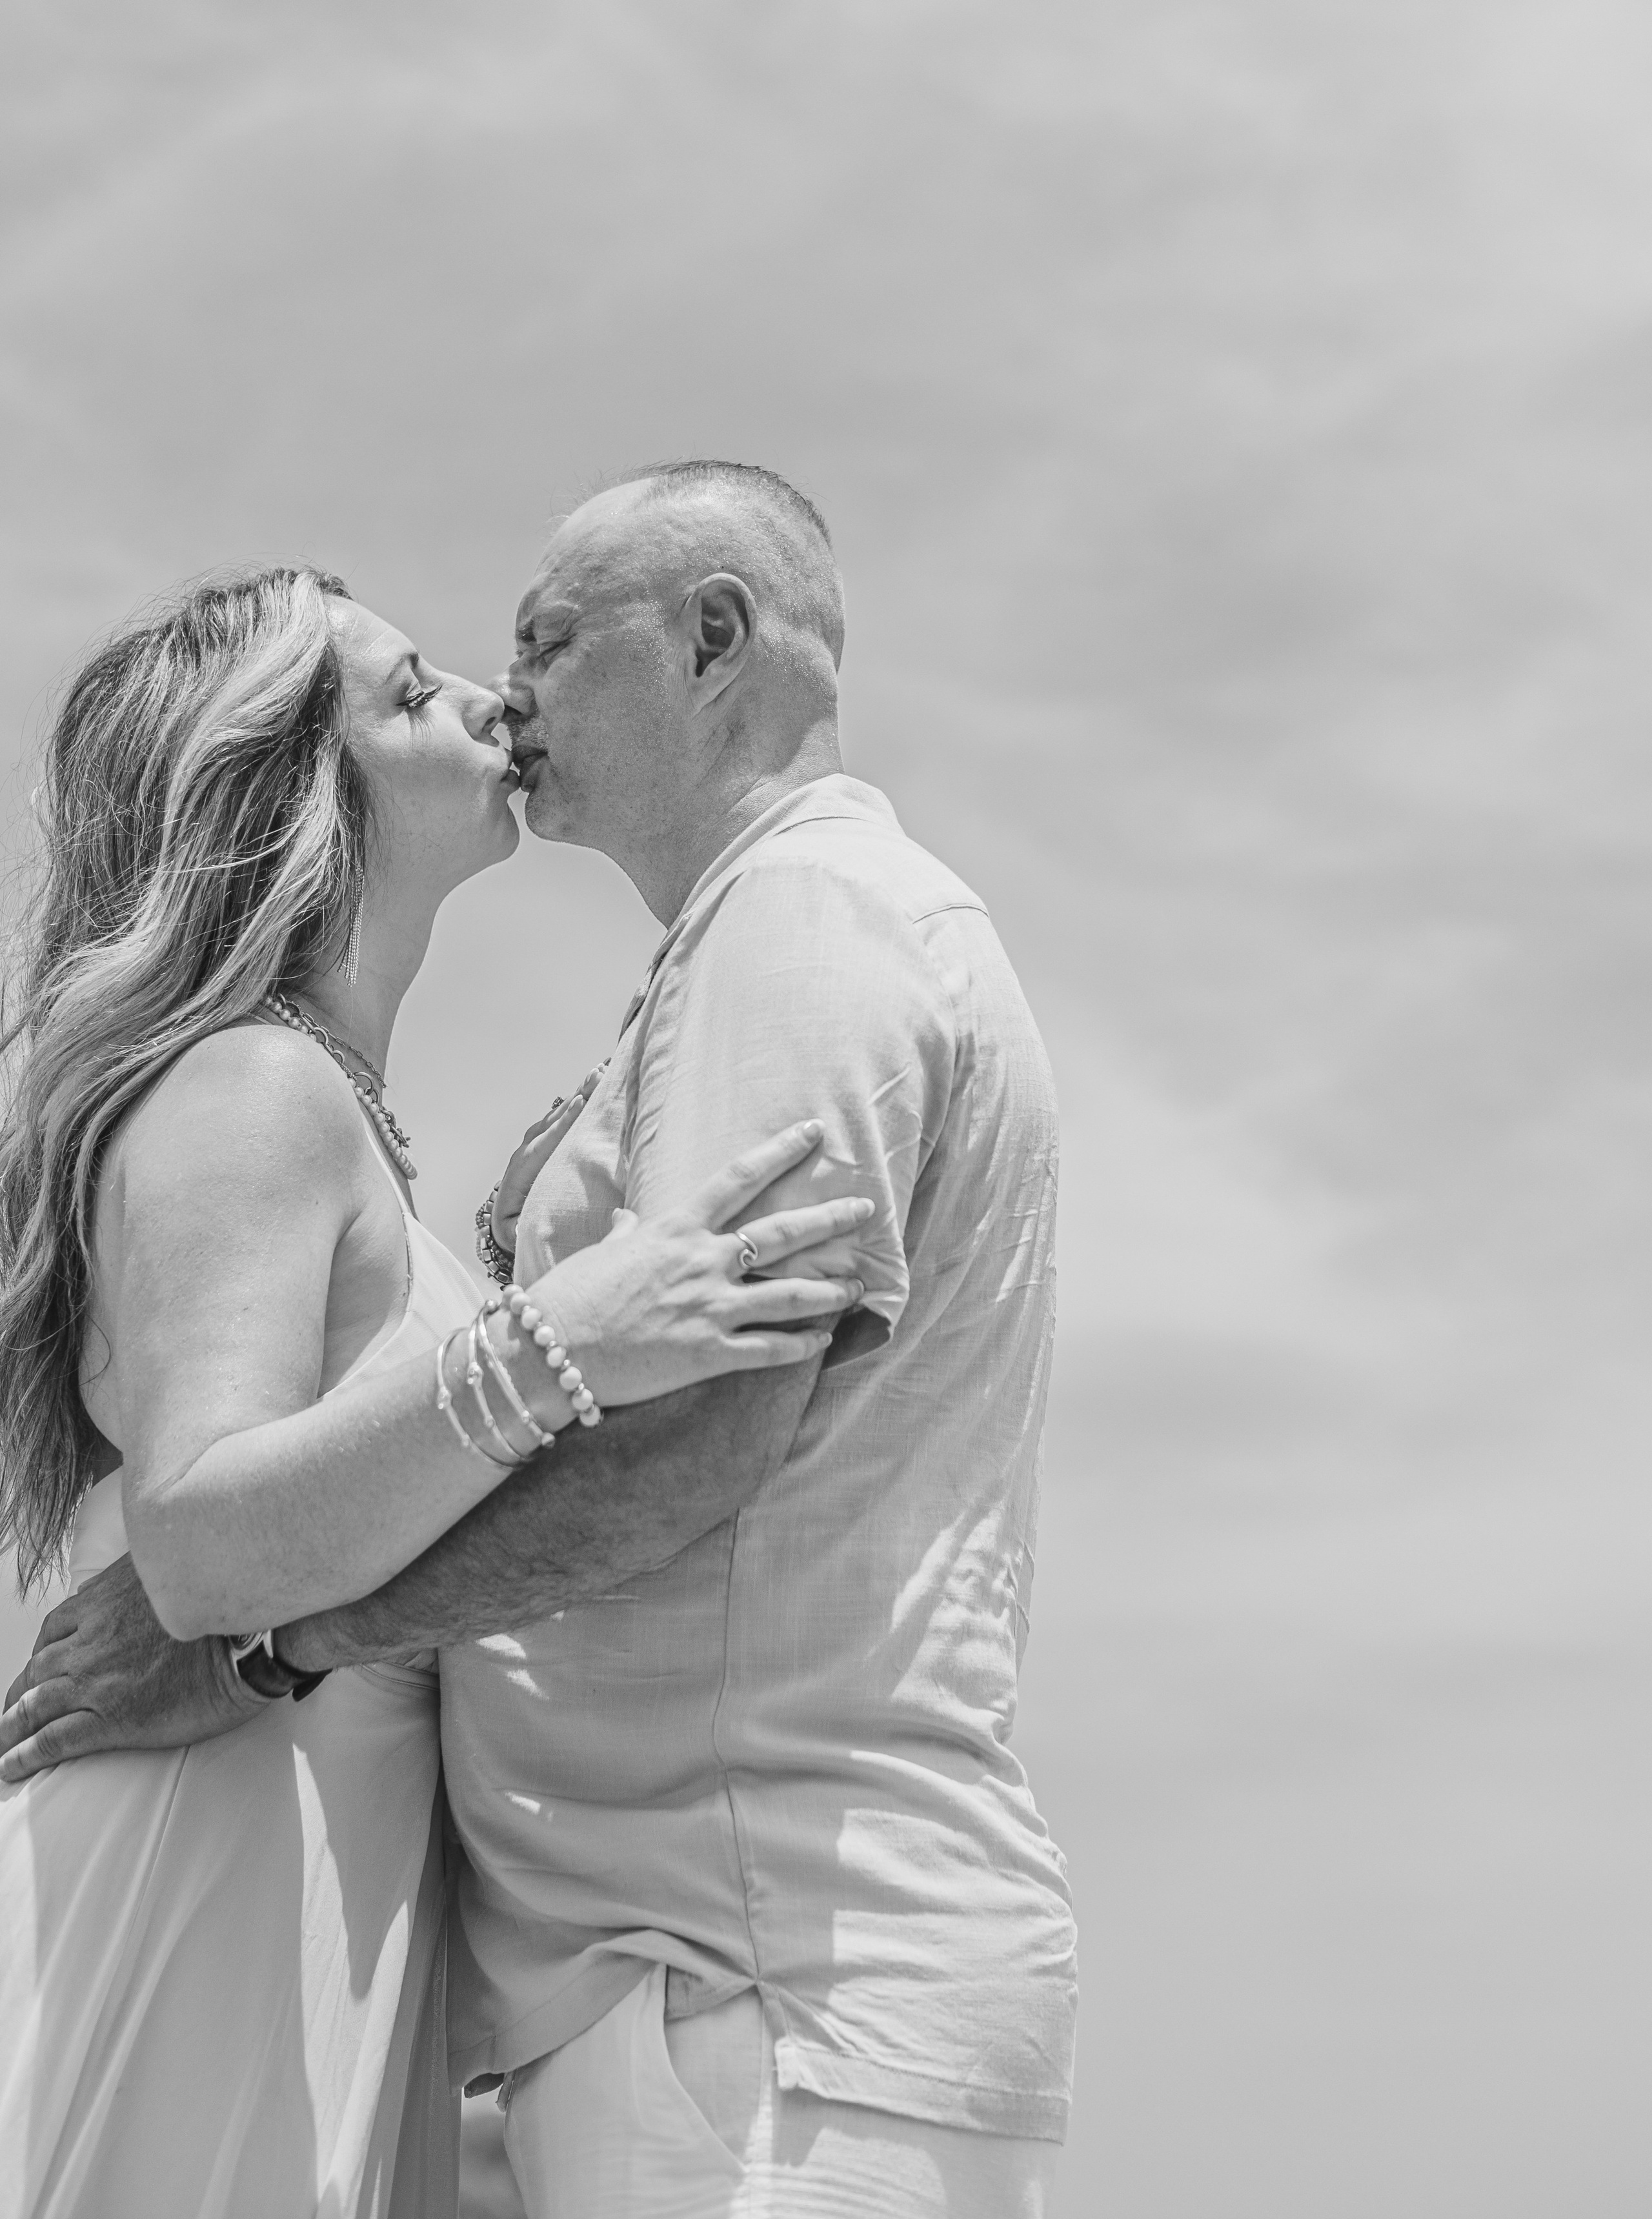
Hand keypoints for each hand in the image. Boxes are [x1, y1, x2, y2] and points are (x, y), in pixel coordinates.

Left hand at [0, 1553, 265, 1783]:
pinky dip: (23, 1755)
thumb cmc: (222, 1604)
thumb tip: (142, 1574)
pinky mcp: (111, 1719)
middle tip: (9, 1714)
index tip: (38, 1669)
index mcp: (104, 1604)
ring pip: (33, 1705)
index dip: (41, 1654)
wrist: (248, 1640)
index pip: (54, 1630)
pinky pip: (53, 1740)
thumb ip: (147, 1573)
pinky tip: (8, 1767)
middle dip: (18, 1694)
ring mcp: (96, 1682)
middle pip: (37, 1671)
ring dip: (9, 1727)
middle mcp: (90, 1642)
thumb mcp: (175, 1567)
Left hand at [492, 1068, 603, 1250]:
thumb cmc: (518, 1225)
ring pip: (561, 1111)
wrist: (504, 1217)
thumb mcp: (519, 1227)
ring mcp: (536, 1139)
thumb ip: (526, 1222)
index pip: (546, 1142)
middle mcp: (529, 1148)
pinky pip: (565, 1113)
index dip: (565, 1122)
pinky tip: (598, 1079)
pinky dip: (581, 1096)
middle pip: (556, 1117)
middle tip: (598, 1074)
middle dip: (578, 1095)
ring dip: (582, 1091)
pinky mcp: (546, 1136)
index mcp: (523, 1169)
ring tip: (602, 1069)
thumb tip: (531, 1225)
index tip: (580, 1103)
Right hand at [523, 1120, 873, 1407]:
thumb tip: (628, 1222)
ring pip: (789, 1294)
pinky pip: (770, 1349)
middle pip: (781, 1233)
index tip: (813, 1133)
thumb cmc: (571, 1298)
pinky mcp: (708, 1354)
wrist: (550, 1353)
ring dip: (830, 1290)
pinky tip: (824, 1340)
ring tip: (859, 1286)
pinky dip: (803, 1345)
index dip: (781, 1152)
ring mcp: (708, 1308)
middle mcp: (701, 1262)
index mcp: (676, 1228)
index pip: (739, 1178)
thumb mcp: (601, 1253)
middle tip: (867, 1209)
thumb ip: (625, 1235)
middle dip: (830, 1219)